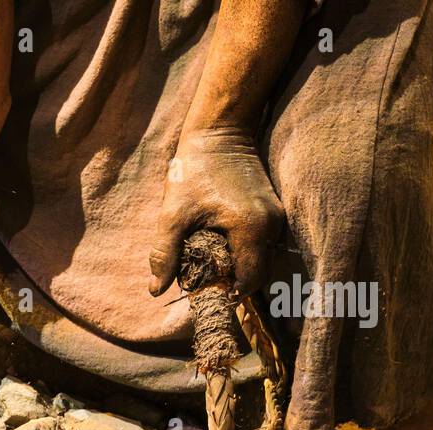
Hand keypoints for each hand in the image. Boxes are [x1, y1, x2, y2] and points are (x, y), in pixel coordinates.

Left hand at [148, 127, 284, 296]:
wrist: (218, 134)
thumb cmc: (192, 172)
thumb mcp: (173, 215)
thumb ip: (165, 254)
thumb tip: (155, 291)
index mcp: (251, 228)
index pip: (250, 279)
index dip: (229, 292)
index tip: (207, 291)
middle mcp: (271, 225)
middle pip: (259, 273)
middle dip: (234, 281)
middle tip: (206, 279)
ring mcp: (276, 217)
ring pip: (262, 259)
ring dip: (239, 267)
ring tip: (211, 261)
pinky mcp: (274, 211)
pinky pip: (262, 244)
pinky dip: (244, 252)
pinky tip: (221, 245)